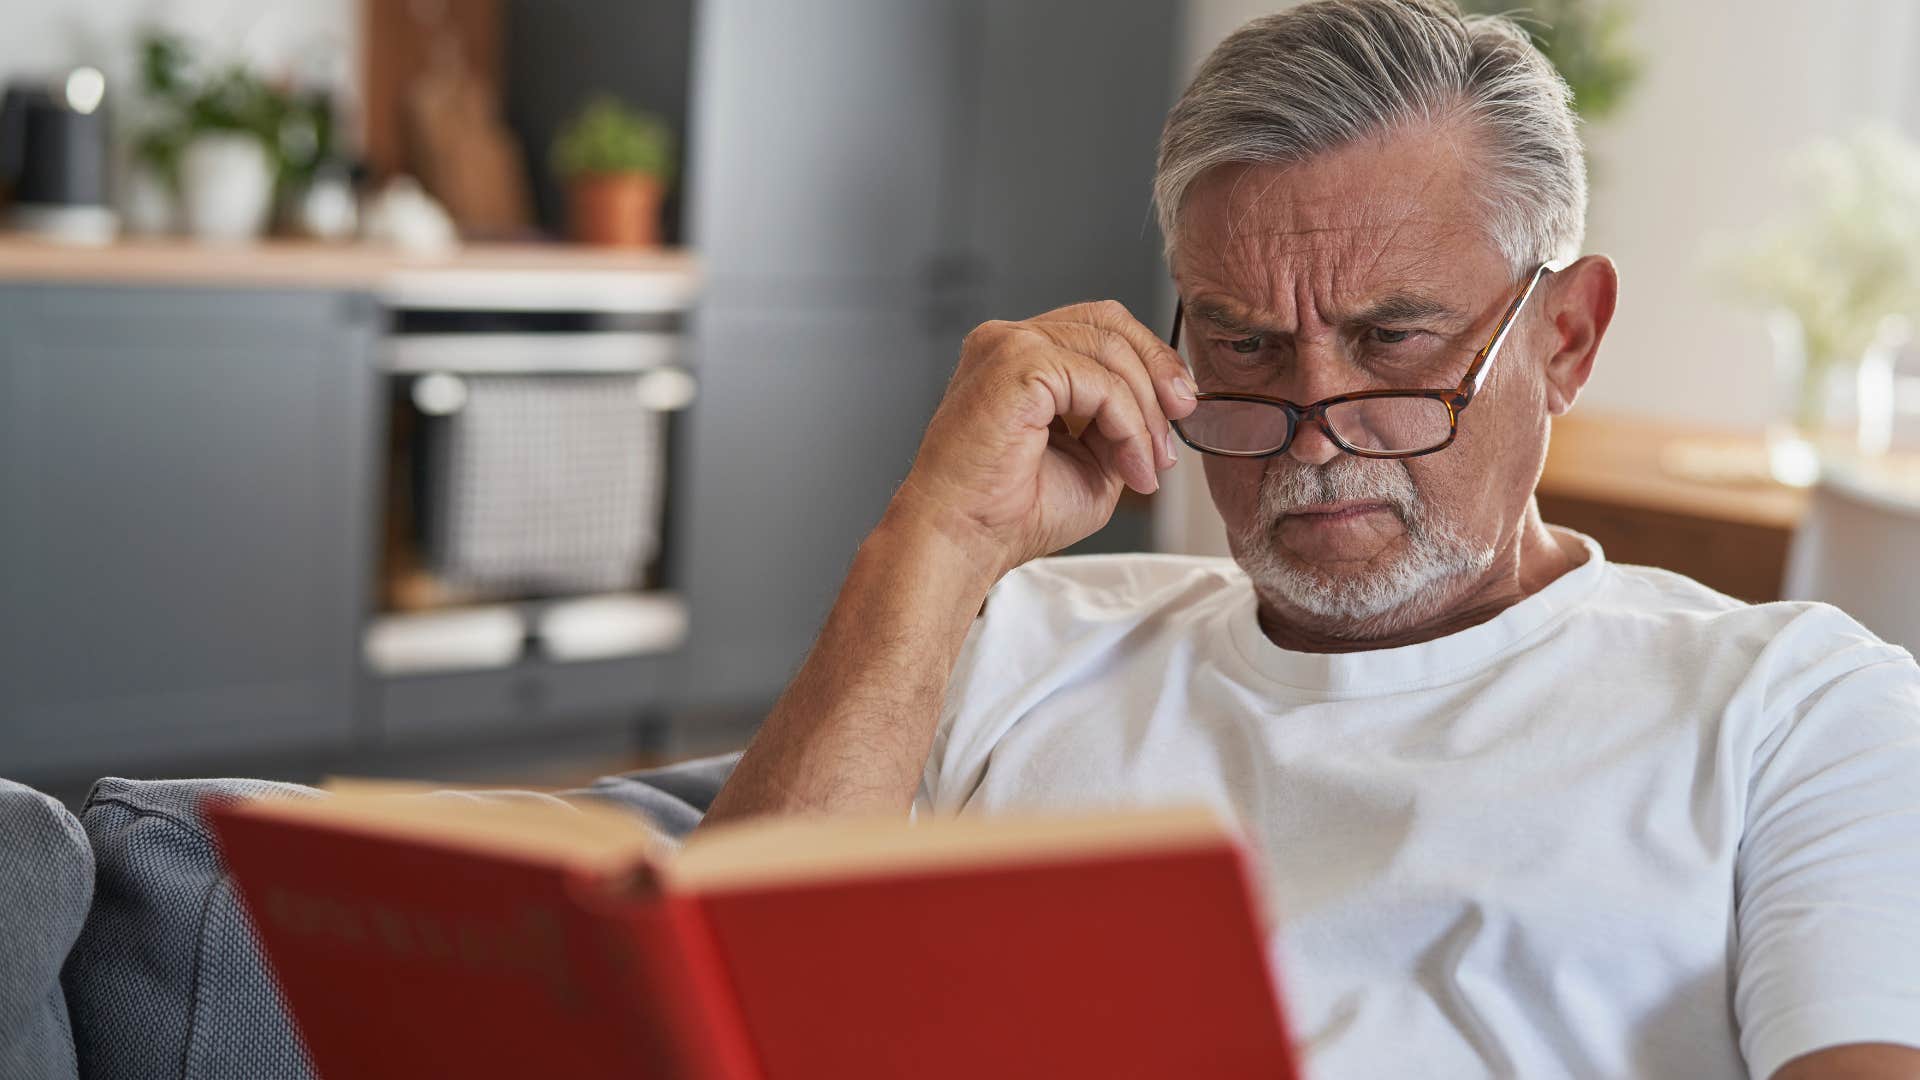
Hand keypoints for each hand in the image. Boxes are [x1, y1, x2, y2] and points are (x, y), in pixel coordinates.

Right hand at [889, 300, 1196, 581]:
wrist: (962, 541)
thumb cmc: (1009, 514)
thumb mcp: (1092, 462)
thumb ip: (1123, 425)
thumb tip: (1168, 406)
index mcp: (1020, 357)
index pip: (1099, 327)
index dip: (1149, 360)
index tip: (1179, 408)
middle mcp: (1010, 341)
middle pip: (1110, 322)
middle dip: (1159, 369)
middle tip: (1181, 419)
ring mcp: (1010, 345)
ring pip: (1111, 350)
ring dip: (1145, 413)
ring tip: (1146, 467)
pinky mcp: (1017, 363)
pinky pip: (1099, 382)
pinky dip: (1127, 425)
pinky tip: (1129, 467)